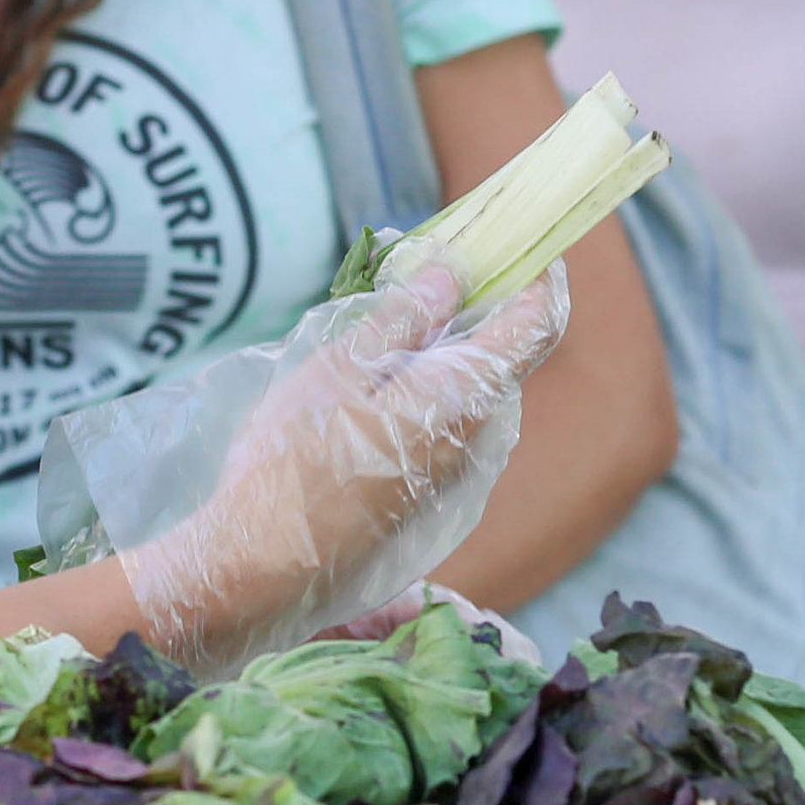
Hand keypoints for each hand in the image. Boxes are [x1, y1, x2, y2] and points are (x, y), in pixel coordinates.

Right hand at [118, 261, 567, 677]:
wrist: (265, 562)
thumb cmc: (295, 456)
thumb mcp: (338, 368)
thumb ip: (400, 320)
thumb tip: (450, 273)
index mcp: (465, 394)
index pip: (535, 324)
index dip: (539, 275)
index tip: (520, 241)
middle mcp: (479, 435)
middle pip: (503, 356)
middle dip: (478, 308)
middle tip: (428, 269)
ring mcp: (458, 471)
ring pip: (471, 392)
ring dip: (447, 351)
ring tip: (390, 323)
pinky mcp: (431, 494)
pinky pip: (449, 425)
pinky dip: (429, 389)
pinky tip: (375, 385)